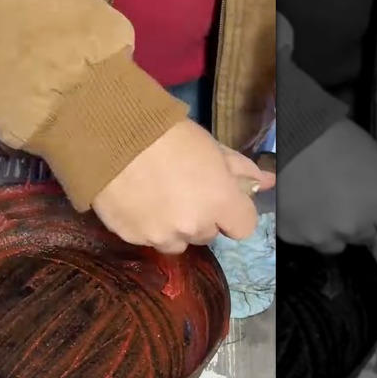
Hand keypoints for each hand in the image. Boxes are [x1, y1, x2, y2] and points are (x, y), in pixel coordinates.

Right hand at [92, 119, 275, 253]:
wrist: (110, 135)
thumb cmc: (167, 134)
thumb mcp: (210, 146)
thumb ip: (239, 169)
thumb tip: (265, 181)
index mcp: (220, 202)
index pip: (244, 227)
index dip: (233, 213)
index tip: (219, 200)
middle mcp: (193, 226)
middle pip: (208, 235)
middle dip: (200, 218)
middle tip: (182, 192)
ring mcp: (160, 236)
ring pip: (176, 243)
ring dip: (172, 228)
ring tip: (155, 200)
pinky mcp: (131, 238)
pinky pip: (146, 238)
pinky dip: (145, 225)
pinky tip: (134, 201)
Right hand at [277, 119, 376, 252]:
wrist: (280, 137)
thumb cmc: (332, 137)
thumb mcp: (373, 150)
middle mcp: (352, 227)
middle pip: (366, 237)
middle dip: (360, 221)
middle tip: (344, 198)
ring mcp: (319, 234)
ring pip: (334, 243)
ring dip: (332, 229)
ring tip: (318, 206)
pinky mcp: (291, 236)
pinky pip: (306, 238)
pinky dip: (304, 226)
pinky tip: (297, 205)